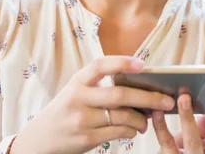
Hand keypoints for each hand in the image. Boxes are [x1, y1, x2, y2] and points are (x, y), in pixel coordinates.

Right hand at [10, 56, 175, 153]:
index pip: (101, 66)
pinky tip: (134, 129)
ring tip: (148, 119)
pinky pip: (118, 132)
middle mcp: (78, 98)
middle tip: (167, 100)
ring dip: (142, 118)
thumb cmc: (65, 111)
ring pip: (123, 116)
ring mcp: (81, 120)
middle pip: (120, 95)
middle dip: (149, 97)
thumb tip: (140, 85)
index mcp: (77, 81)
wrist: (37, 141)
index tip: (143, 65)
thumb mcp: (75, 92)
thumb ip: (99, 86)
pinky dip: (131, 130)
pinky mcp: (86, 139)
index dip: (122, 63)